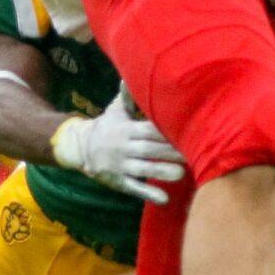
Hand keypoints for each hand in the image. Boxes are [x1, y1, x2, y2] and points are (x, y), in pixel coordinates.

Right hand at [51, 93, 185, 204]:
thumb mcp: (115, 110)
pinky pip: (134, 188)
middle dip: (170, 152)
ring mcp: (120, 166)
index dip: (166, 132)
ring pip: (143, 169)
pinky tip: (164, 199)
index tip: (186, 132)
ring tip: (182, 174)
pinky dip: (148, 194)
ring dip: (162, 171)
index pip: (149, 130)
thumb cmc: (108, 125)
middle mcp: (124, 148)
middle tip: (193, 153)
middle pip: (150, 150)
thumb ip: (127, 96)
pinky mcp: (118, 182)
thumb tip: (130, 75)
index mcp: (127, 129)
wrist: (81, 147)